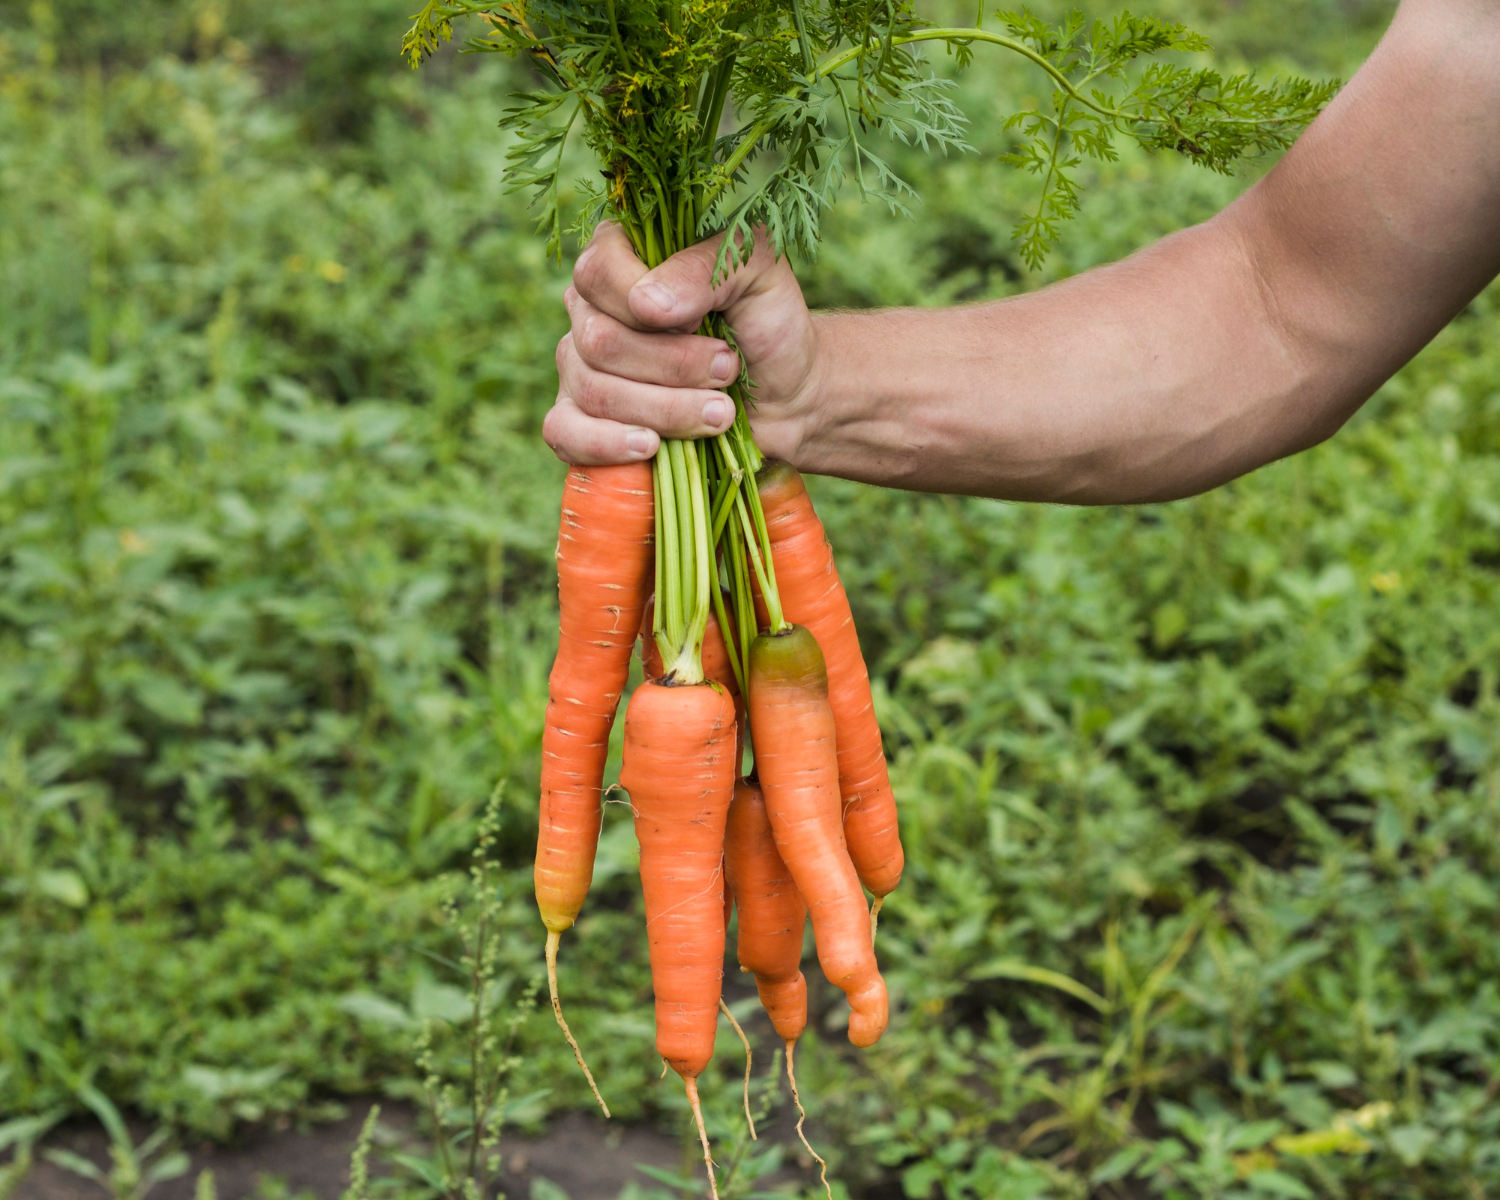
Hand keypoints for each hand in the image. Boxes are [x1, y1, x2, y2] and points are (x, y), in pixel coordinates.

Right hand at [545, 222, 821, 465]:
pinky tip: (650, 447)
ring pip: (596, 392)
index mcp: (621, 256)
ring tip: (721, 412)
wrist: (788, 397)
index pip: (598, 273)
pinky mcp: (582, 420)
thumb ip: (705, 267)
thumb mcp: (756, 273)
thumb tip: (646, 306)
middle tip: (727, 370)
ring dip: (668, 409)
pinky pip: (564, 434)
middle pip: (598, 342)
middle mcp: (590, 309)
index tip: (706, 323)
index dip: (646, 307)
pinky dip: (606, 445)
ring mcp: (579, 366)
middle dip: (673, 366)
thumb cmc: (770, 325)